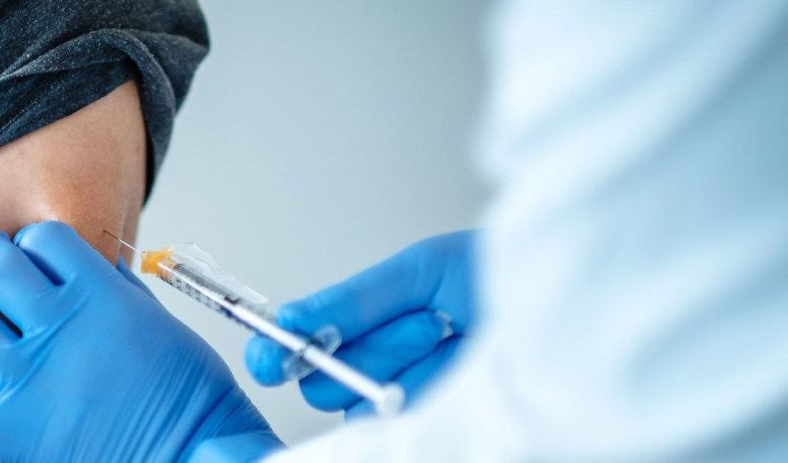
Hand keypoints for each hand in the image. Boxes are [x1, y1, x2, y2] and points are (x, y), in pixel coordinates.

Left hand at [0, 221, 280, 461]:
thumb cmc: (190, 393)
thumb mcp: (163, 321)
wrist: (191, 452)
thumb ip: (121, 290)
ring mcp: (29, 379)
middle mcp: (57, 327)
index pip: (45, 239)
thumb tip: (99, 266)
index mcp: (98, 294)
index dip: (36, 240)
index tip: (34, 250)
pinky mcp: (11, 430)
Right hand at [245, 231, 477, 417]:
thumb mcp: (421, 273)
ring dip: (411, 363)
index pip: (303, 345)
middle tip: (427, 322)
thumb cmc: (500, 279)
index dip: (281, 350)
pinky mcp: (432, 431)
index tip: (272, 355)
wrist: (568, 301)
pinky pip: (398, 425)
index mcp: (367, 324)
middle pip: (325, 382)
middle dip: (375, 347)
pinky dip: (431, 389)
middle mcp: (378, 368)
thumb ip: (353, 300)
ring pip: (361, 404)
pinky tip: (464, 368)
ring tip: (458, 337)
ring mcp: (405, 404)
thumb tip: (292, 319)